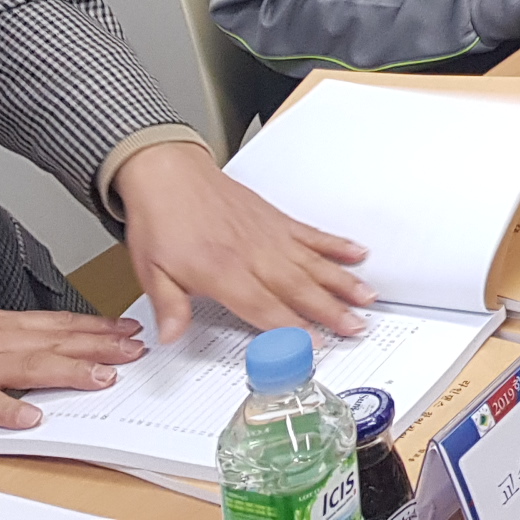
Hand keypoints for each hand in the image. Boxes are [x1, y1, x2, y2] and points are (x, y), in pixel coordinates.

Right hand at [0, 311, 144, 441]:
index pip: (56, 322)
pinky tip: (34, 416)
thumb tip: (41, 347)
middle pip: (55, 339)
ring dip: (71, 371)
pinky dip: (11, 409)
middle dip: (99, 343)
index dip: (94, 326)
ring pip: (32, 365)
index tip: (125, 329)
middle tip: (135, 348)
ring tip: (103, 379)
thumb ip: (4, 342)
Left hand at [114, 139, 373, 343]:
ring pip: (314, 262)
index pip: (264, 307)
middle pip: (299, 287)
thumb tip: (171, 337)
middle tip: (357, 327)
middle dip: (331, 310)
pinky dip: (337, 245)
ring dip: (342, 281)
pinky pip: (313, 235)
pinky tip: (358, 254)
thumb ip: (169, 307)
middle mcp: (254, 254)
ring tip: (368, 297)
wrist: (170, 175)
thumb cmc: (161, 221)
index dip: (291, 329)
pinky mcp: (277, 220)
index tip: (314, 344)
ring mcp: (270, 235)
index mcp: (223, 271)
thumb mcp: (151, 271)